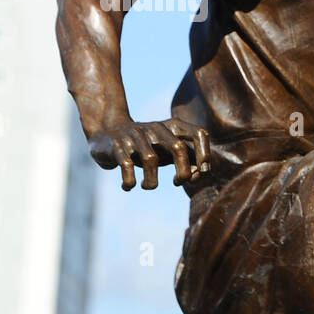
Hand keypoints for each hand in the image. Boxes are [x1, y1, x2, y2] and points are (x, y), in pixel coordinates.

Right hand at [89, 118, 210, 190]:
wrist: (108, 133)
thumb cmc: (148, 146)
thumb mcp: (169, 149)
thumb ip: (188, 158)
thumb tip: (200, 173)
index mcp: (174, 126)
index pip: (200, 133)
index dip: (205, 154)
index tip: (201, 173)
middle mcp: (156, 128)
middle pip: (178, 147)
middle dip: (183, 172)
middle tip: (178, 183)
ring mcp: (136, 135)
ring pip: (151, 159)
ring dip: (151, 181)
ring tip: (148, 186)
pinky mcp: (117, 145)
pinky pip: (127, 165)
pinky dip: (129, 181)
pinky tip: (128, 186)